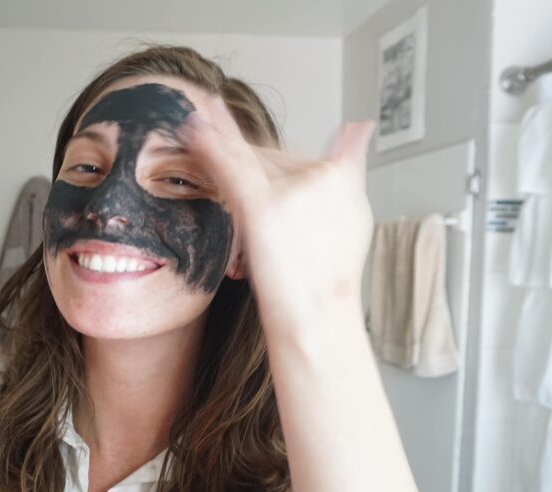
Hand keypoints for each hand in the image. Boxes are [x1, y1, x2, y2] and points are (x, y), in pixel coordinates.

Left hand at [180, 97, 375, 336]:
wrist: (319, 317)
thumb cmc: (329, 279)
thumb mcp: (353, 218)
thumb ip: (351, 165)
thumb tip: (358, 127)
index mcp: (341, 178)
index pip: (293, 152)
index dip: (262, 145)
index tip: (239, 118)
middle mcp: (320, 178)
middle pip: (267, 156)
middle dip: (236, 147)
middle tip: (207, 112)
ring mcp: (291, 192)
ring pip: (246, 157)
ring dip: (216, 133)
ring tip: (197, 112)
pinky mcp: (263, 208)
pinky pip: (232, 170)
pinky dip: (210, 147)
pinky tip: (193, 128)